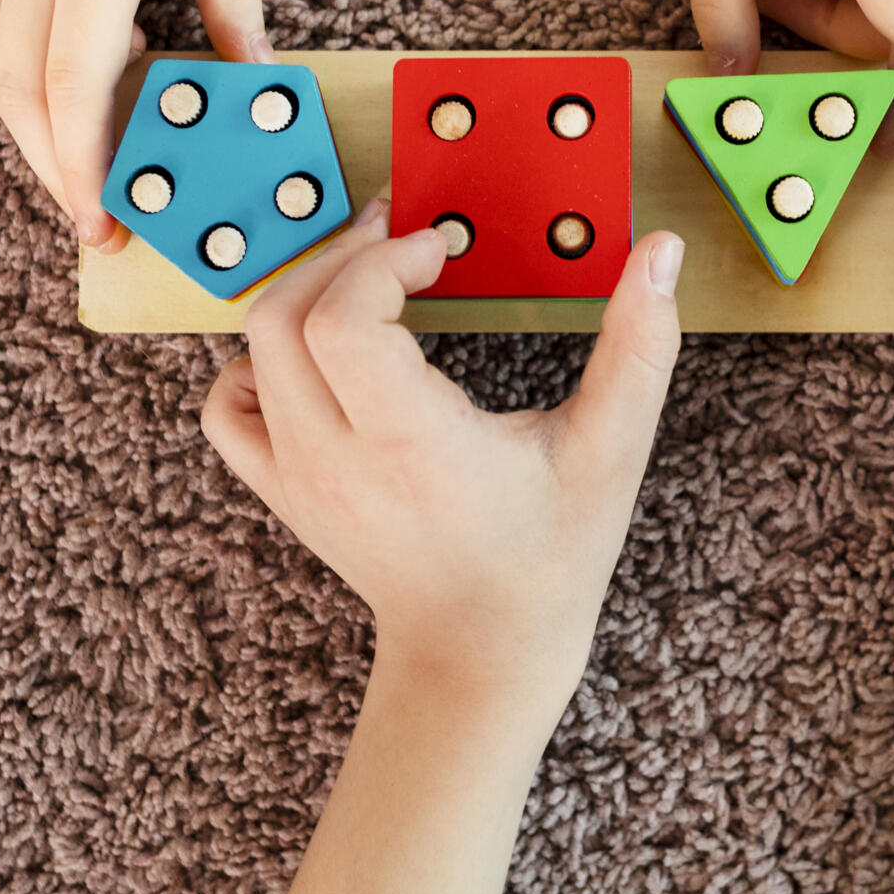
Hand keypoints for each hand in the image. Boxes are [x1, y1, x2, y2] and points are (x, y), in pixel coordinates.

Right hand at [0, 0, 268, 252]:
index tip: (101, 223)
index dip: (84, 168)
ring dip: (28, 113)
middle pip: (19, 97)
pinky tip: (60, 52)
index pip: (74, 88)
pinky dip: (0, 60)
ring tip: (96, 113)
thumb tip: (257, 70)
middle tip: (98, 214)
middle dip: (55, 168)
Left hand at [201, 204, 686, 727]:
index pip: (342, 319)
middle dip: (344, 256)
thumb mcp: (610, 449)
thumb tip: (664, 248)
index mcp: (409, 442)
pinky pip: (229, 407)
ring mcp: (297, 476)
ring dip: (305, 292)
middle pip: (285, 317)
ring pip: (253, 348)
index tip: (441, 248)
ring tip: (371, 277)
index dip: (384, 259)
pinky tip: (321, 353)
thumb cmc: (551, 555)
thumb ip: (642, 344)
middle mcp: (335, 458)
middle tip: (404, 239)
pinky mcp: (282, 489)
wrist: (481, 654)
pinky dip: (258, 362)